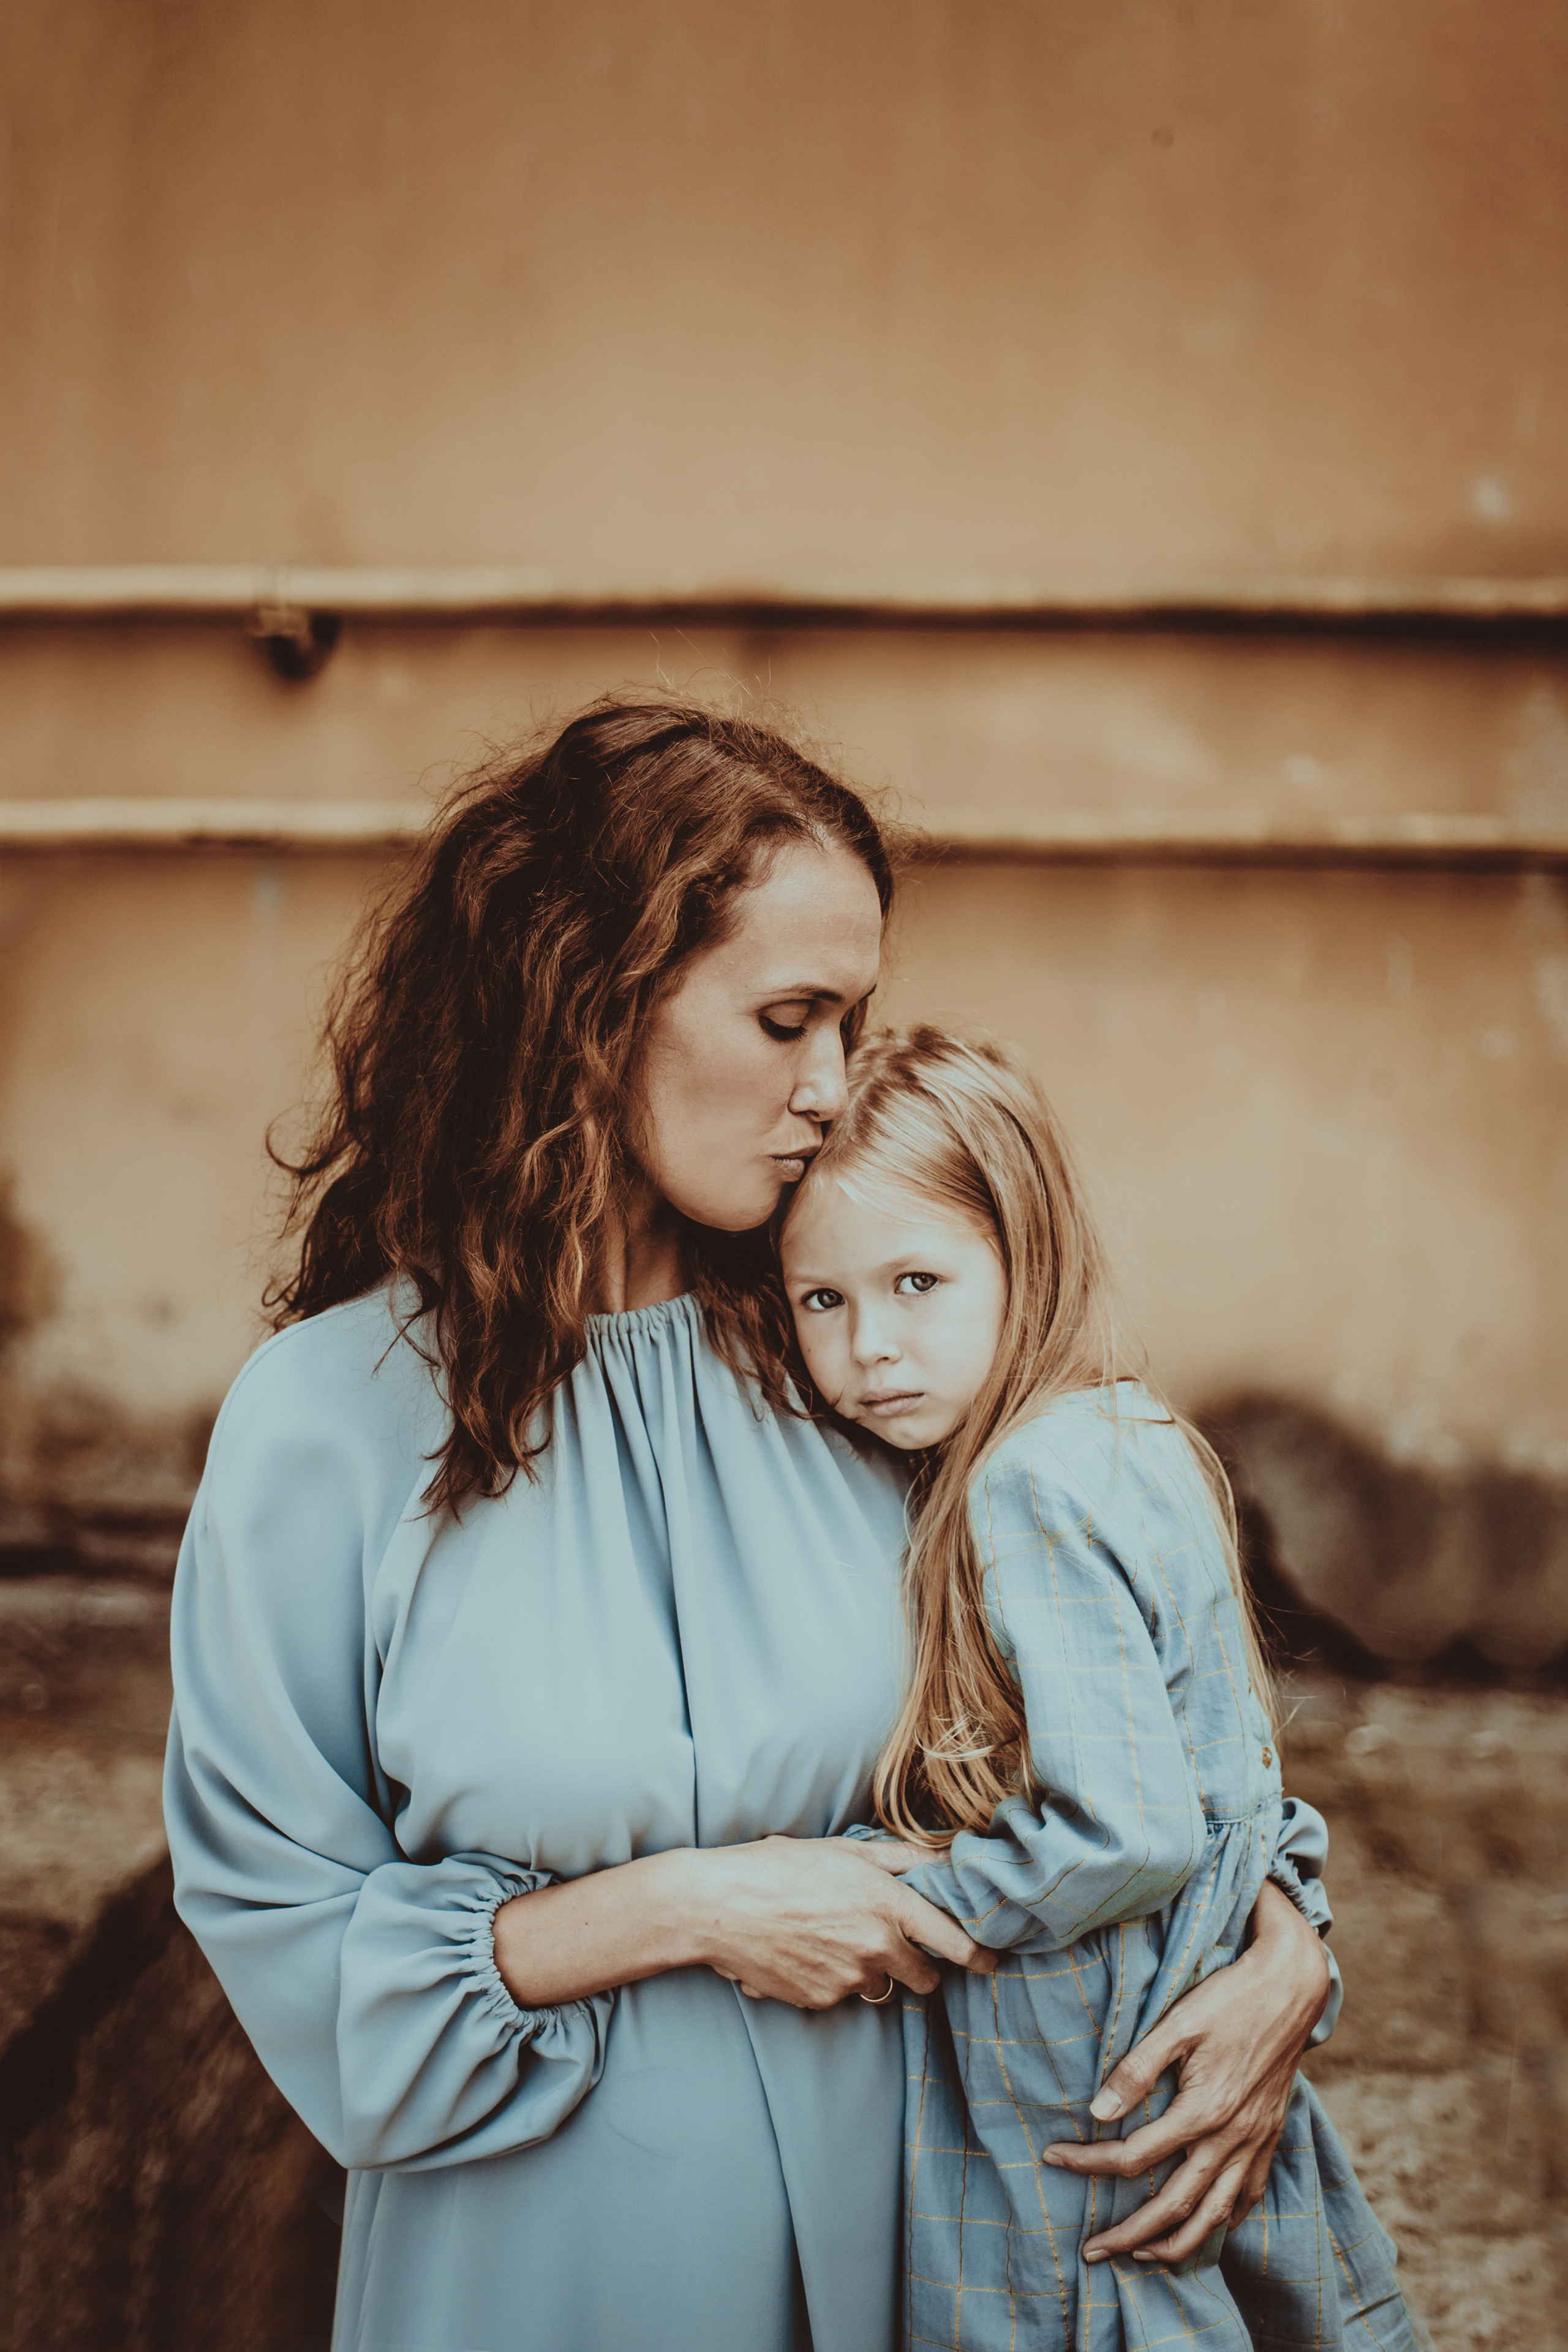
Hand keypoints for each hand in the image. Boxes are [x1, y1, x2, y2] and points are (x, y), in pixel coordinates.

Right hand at [691, 1834, 994, 2007]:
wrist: (719, 1906)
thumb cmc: (780, 1867)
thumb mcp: (844, 1851)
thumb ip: (902, 1859)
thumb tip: (946, 1857)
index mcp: (887, 1904)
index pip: (952, 1941)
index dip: (977, 1955)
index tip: (991, 1961)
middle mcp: (876, 1947)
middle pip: (925, 1977)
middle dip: (918, 1966)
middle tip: (896, 1945)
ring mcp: (848, 1979)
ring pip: (880, 1986)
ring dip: (870, 1971)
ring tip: (831, 1939)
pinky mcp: (821, 2001)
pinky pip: (842, 1995)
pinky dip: (832, 1979)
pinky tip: (805, 1952)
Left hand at [1041, 1882, 1330, 2265]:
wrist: (1291, 1988)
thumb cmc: (1229, 1999)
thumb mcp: (1177, 2023)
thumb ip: (1136, 2070)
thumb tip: (1097, 2111)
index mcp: (1202, 2112)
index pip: (1132, 2157)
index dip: (1088, 2162)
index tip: (1053, 2156)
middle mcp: (1230, 2138)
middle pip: (1173, 2207)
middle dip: (1128, 2235)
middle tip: (1091, 2250)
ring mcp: (1254, 2142)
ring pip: (1214, 2216)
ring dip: (1176, 2244)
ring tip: (1142, 2257)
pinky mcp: (1269, 2136)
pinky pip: (1248, 2196)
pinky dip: (1225, 2220)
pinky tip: (1206, 2225)